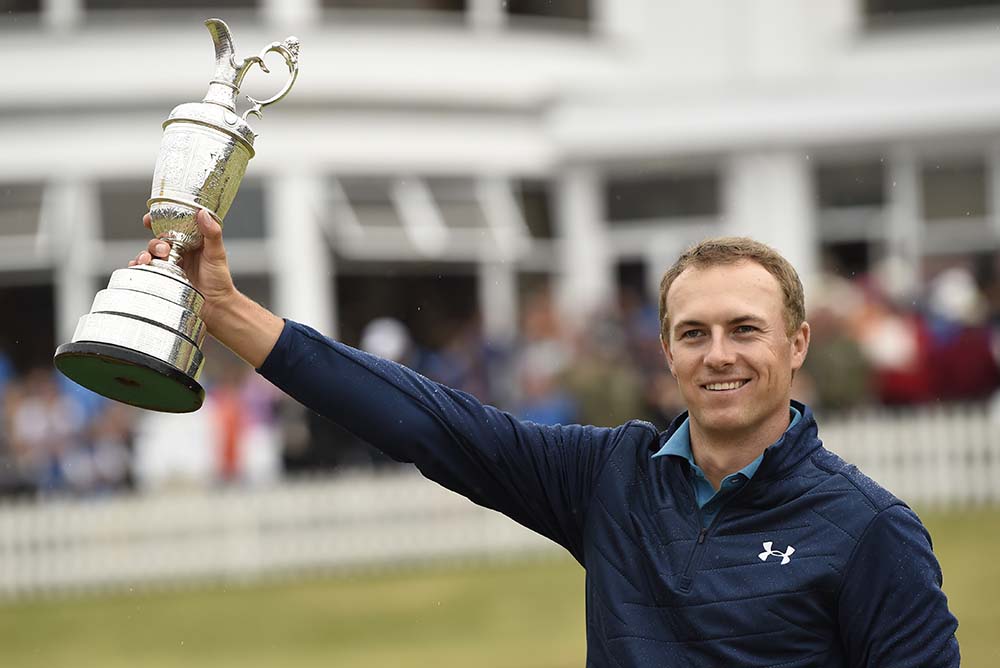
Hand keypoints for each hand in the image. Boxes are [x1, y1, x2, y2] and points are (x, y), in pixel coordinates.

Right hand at [129, 209, 236, 332]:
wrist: (216, 307)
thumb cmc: (219, 281)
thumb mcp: (217, 254)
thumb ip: (212, 233)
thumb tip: (203, 213)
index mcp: (188, 242)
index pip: (169, 227)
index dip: (157, 220)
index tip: (149, 218)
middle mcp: (176, 253)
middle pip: (156, 241)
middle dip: (155, 243)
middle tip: (164, 250)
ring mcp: (168, 267)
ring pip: (148, 255)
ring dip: (143, 255)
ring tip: (148, 260)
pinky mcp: (162, 280)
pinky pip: (144, 272)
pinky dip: (137, 269)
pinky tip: (138, 269)